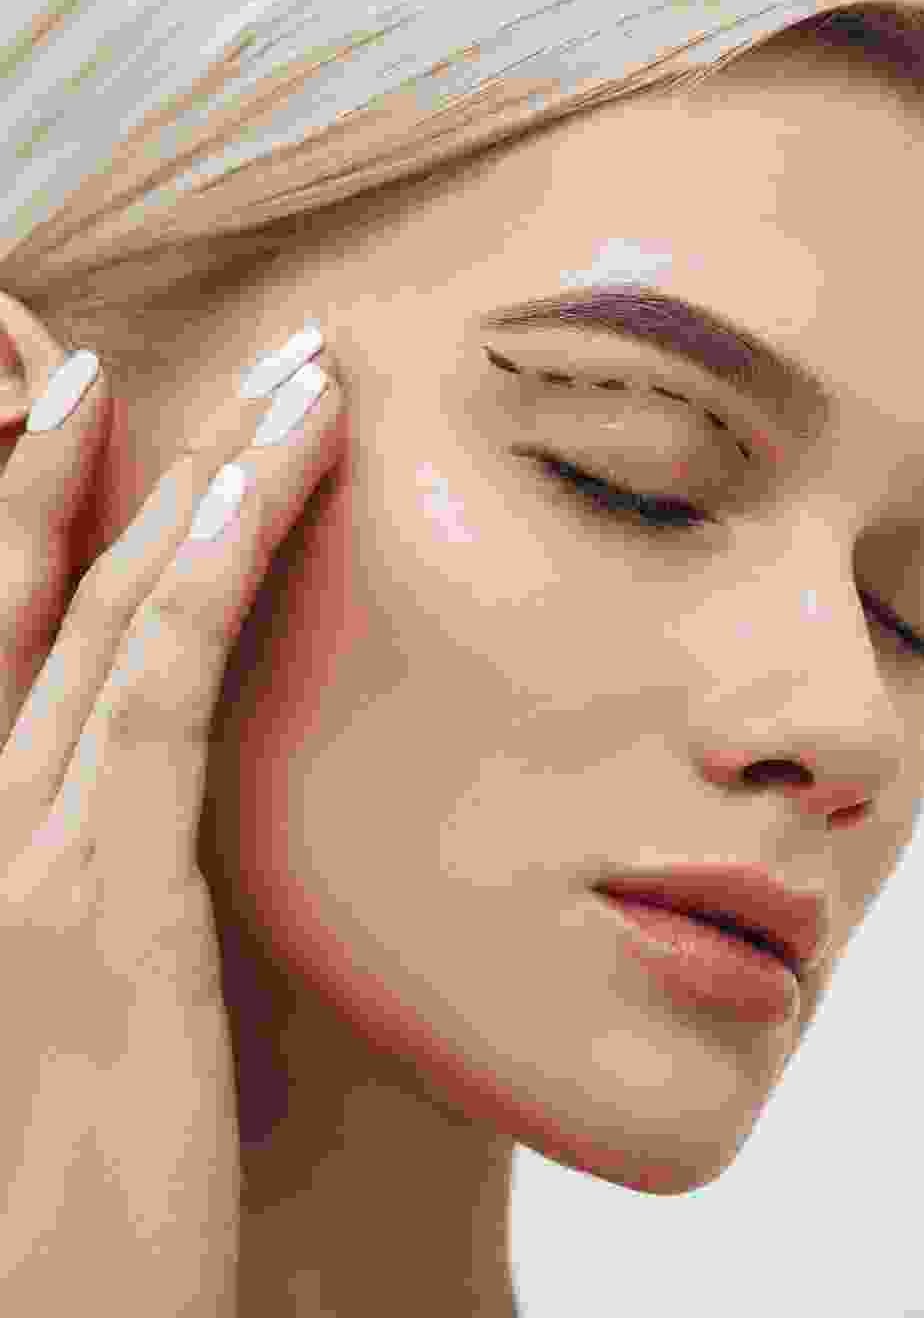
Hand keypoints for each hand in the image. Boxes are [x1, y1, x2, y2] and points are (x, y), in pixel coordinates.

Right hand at [0, 343, 342, 1314]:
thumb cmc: (63, 1179)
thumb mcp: (76, 988)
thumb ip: (110, 869)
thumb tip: (169, 778)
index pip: (1, 625)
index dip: (34, 496)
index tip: (110, 405)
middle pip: (35, 582)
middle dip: (105, 447)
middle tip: (195, 348)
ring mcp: (11, 843)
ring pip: (104, 604)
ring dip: (202, 472)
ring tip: (291, 380)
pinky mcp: (92, 896)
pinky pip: (154, 685)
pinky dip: (205, 565)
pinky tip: (264, 478)